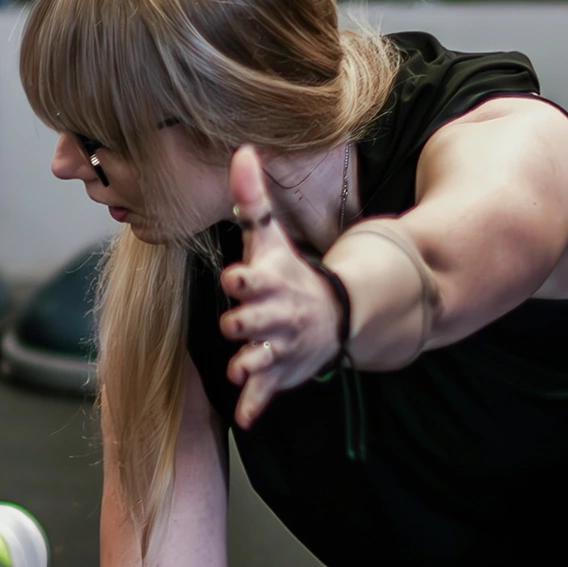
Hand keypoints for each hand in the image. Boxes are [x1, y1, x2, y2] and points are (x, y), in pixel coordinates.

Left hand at [217, 149, 338, 428]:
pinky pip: (266, 392)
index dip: (244, 279)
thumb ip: (252, 200)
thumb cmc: (289, 274)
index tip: (233, 277)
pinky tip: (244, 417)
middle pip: (256, 321)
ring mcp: (278, 347)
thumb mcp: (270, 240)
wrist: (333, 315)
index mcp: (269, 283)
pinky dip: (256, 404)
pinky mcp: (278, 373)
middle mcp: (275, 317)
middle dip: (246, 322)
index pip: (254, 280)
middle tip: (234, 323)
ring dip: (251, 363)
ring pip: (262, 358)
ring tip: (239, 369)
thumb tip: (241, 149)